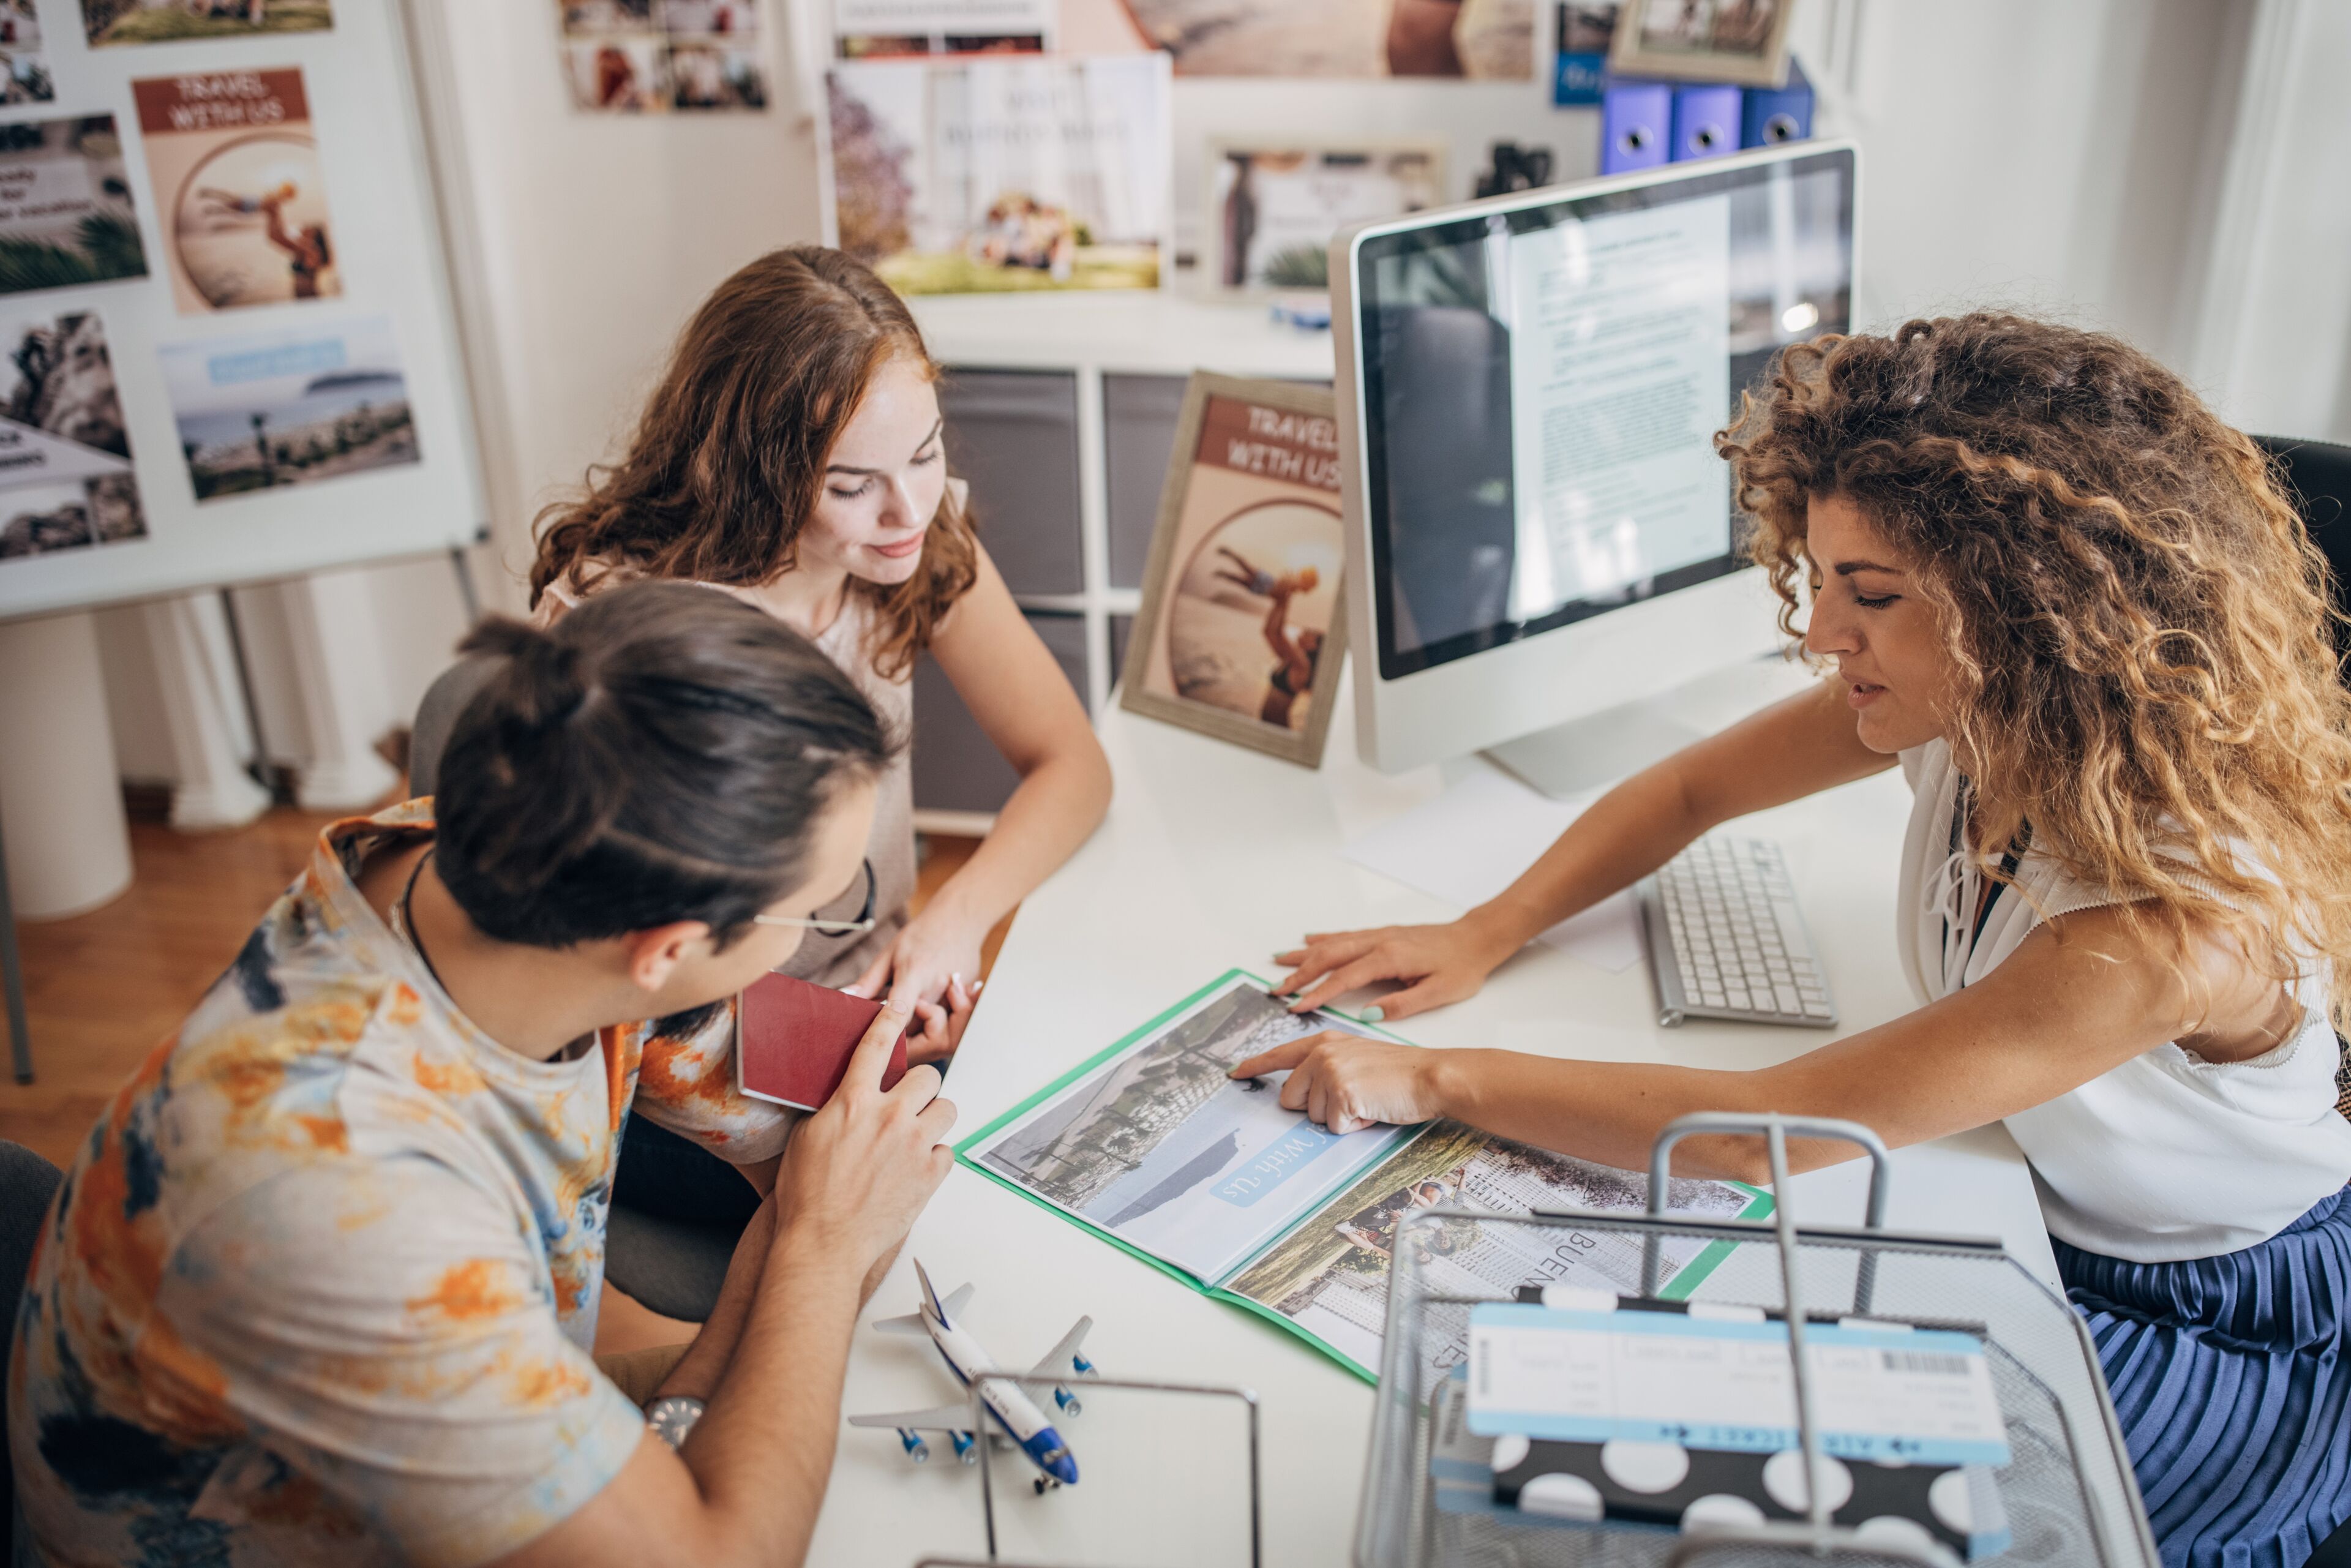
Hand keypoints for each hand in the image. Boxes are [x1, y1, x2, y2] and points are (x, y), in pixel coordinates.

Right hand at [773, 1000, 955, 1274]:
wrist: (824, 1242)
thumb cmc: (807, 1194)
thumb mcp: (808, 1137)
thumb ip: (834, 1109)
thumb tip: (847, 1096)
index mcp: (853, 1101)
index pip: (875, 1046)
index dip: (889, 1019)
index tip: (899, 1002)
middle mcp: (888, 1116)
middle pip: (930, 1076)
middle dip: (923, 1088)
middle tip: (910, 1105)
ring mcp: (914, 1144)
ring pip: (948, 1109)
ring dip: (935, 1120)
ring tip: (917, 1138)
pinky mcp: (931, 1174)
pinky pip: (948, 1151)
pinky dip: (935, 1159)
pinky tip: (915, 1171)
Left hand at [846, 917, 985, 1065]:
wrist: (961, 919)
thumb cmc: (922, 934)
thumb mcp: (890, 953)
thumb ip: (869, 981)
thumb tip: (845, 998)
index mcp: (915, 973)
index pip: (899, 1012)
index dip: (885, 1031)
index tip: (870, 1043)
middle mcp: (937, 989)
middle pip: (915, 1031)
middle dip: (898, 1039)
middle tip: (880, 1037)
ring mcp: (954, 997)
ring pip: (931, 1032)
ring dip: (915, 1035)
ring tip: (902, 1027)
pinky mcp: (964, 1002)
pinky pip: (945, 1025)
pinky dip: (930, 1026)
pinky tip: (921, 1017)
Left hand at [1227, 1032, 1444, 1134]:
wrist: (1430, 1076)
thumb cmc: (1400, 1073)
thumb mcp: (1357, 1058)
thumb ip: (1327, 1068)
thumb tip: (1303, 1095)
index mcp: (1325, 1042)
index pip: (1281, 1055)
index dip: (1255, 1066)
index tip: (1235, 1073)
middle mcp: (1321, 1053)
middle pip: (1292, 1098)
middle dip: (1317, 1108)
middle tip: (1353, 1098)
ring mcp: (1329, 1072)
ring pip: (1313, 1116)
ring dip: (1340, 1118)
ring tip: (1368, 1101)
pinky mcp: (1341, 1093)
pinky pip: (1333, 1127)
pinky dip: (1353, 1126)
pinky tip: (1373, 1109)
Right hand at [1273, 916, 1518, 1021]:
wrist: (1477, 938)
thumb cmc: (1462, 967)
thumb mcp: (1439, 992)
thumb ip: (1401, 1004)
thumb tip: (1367, 1015)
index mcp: (1389, 958)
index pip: (1344, 978)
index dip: (1317, 993)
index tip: (1295, 1007)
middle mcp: (1379, 942)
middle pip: (1329, 956)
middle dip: (1300, 974)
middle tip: (1276, 990)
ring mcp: (1379, 935)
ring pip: (1333, 943)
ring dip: (1305, 954)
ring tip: (1279, 963)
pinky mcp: (1383, 933)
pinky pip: (1345, 935)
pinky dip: (1323, 938)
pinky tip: (1309, 940)